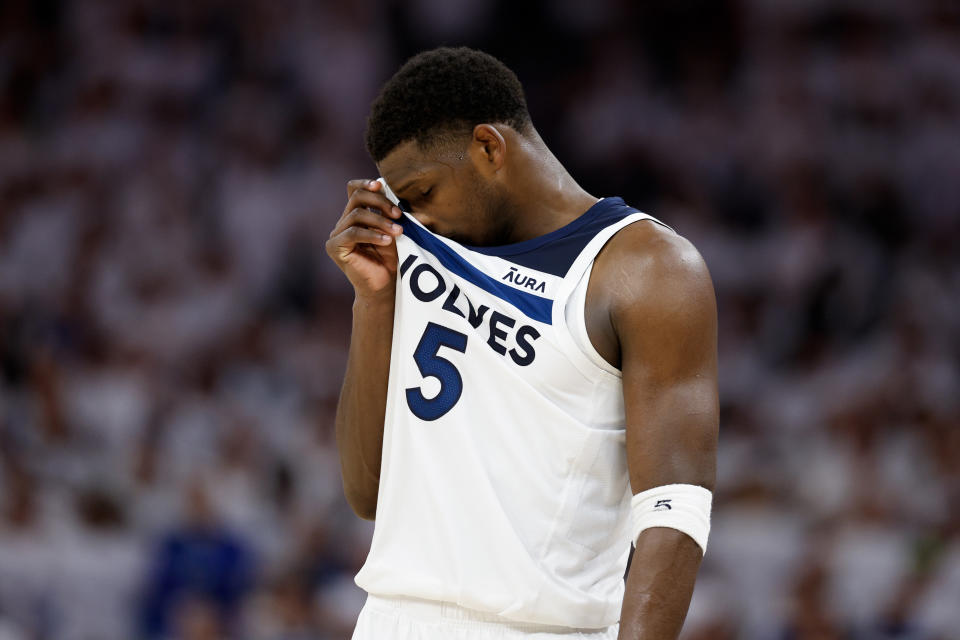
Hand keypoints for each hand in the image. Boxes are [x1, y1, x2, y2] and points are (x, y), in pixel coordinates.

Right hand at [326, 179, 403, 298]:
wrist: (383, 287)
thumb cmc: (390, 259)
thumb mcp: (391, 229)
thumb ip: (387, 210)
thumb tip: (383, 184)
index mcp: (355, 216)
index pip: (353, 190)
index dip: (365, 184)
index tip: (381, 185)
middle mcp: (343, 223)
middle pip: (356, 198)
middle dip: (380, 202)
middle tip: (399, 215)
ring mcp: (336, 235)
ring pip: (356, 214)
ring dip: (380, 221)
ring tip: (398, 232)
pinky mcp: (334, 248)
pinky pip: (352, 233)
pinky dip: (372, 234)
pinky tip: (387, 241)